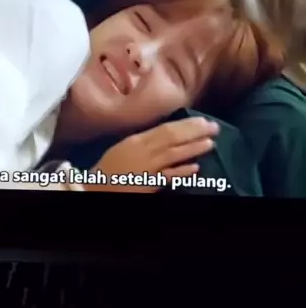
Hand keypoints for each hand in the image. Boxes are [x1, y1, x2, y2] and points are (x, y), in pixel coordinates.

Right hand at [90, 117, 219, 192]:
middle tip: (214, 127)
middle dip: (194, 132)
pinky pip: (166, 177)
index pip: (165, 128)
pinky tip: (195, 168)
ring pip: (172, 154)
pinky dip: (180, 172)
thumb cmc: (109, 167)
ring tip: (210, 143)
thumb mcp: (125, 147)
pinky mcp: (147, 184)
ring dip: (192, 148)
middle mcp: (142, 150)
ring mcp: (146, 167)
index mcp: (136, 140)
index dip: (186, 124)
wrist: (94, 187)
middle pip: (171, 138)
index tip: (203, 120)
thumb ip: (145, 141)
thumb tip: (167, 133)